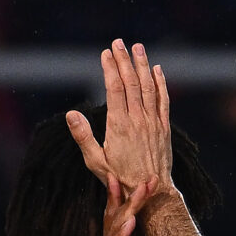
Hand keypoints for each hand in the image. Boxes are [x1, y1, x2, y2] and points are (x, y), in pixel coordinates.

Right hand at [68, 40, 173, 213]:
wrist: (152, 194)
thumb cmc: (120, 180)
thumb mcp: (96, 162)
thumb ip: (84, 137)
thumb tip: (71, 114)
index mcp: (119, 124)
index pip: (114, 88)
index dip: (110, 68)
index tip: (105, 53)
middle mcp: (138, 119)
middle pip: (131, 82)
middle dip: (124, 60)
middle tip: (118, 42)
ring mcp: (153, 122)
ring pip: (149, 87)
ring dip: (143, 65)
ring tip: (137, 48)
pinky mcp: (164, 128)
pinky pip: (163, 100)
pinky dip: (161, 83)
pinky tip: (157, 70)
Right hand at [96, 173, 156, 235]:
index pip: (124, 221)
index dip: (133, 201)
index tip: (148, 184)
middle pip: (118, 218)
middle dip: (131, 197)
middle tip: (148, 179)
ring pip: (114, 229)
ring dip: (127, 209)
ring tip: (139, 192)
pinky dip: (122, 235)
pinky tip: (129, 221)